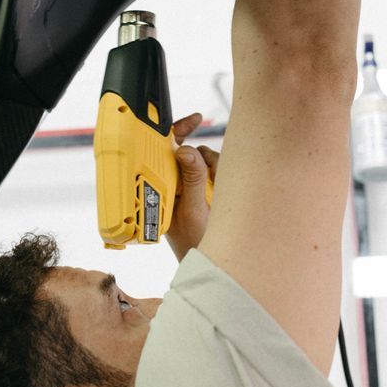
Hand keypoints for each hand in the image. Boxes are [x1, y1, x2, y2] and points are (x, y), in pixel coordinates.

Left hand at [167, 111, 217, 257]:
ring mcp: (192, 188)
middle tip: (213, 173)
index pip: (165, 150)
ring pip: (207, 160)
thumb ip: (193, 179)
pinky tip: (224, 193)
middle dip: (205, 159)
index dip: (177, 131)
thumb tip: (184, 150)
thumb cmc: (195, 245)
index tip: (195, 120)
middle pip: (191, 152)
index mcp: (162, 187)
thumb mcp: (195, 210)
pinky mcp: (208, 191)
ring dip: (216, 169)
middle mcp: (175, 184)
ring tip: (218, 192)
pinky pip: (218, 171)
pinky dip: (224, 176)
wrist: (216, 267)